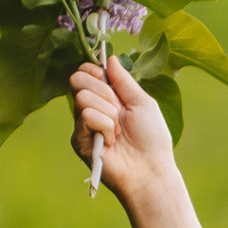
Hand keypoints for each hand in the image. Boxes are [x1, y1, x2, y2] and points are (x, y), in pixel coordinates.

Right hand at [69, 53, 178, 211]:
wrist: (150, 169)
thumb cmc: (151, 138)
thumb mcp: (142, 102)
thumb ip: (124, 81)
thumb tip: (109, 58)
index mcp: (105, 97)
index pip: (84, 72)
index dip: (92, 69)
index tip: (104, 76)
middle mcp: (91, 108)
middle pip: (77, 80)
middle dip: (102, 90)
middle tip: (118, 109)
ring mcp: (83, 125)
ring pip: (82, 98)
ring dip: (108, 112)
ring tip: (118, 131)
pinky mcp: (79, 140)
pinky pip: (86, 117)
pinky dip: (105, 126)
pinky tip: (112, 141)